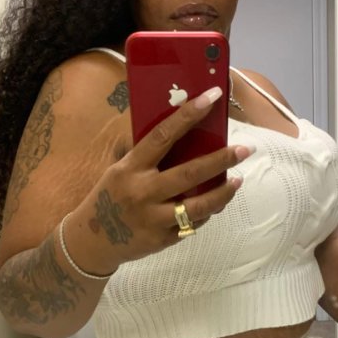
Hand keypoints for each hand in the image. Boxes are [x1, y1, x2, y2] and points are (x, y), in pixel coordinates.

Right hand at [80, 86, 252, 267]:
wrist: (92, 241)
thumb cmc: (109, 196)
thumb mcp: (119, 170)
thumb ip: (145, 155)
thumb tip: (180, 131)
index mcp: (131, 167)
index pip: (163, 135)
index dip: (188, 114)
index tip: (212, 97)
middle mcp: (142, 191)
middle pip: (190, 173)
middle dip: (221, 159)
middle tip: (245, 149)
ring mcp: (153, 218)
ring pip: (198, 205)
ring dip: (223, 192)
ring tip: (237, 180)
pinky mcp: (161, 240)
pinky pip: (192, 224)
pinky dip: (206, 212)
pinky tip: (215, 203)